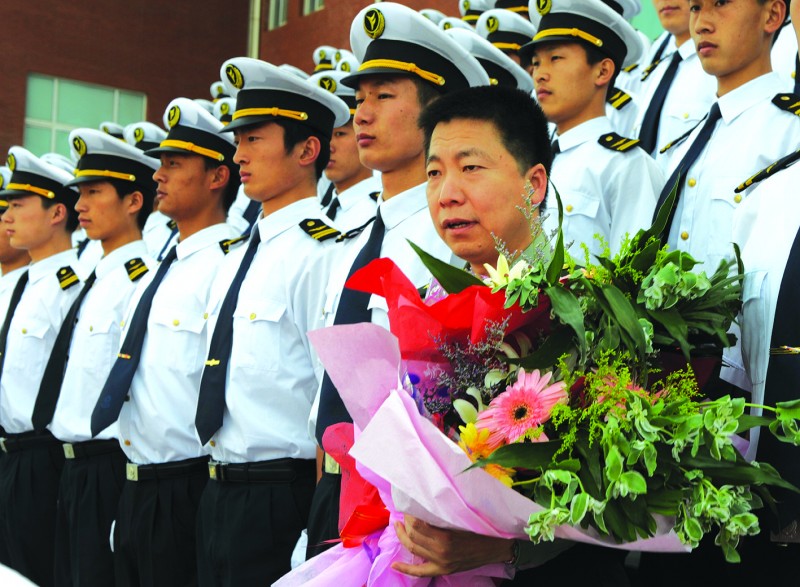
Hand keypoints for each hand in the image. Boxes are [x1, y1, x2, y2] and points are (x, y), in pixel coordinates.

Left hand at [390, 515, 514, 576]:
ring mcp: (441, 563)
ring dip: (403, 537)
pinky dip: (405, 569)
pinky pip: (420, 572)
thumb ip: (442, 516)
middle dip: (405, 523)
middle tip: (405, 513)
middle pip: (413, 537)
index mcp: (446, 538)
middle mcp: (441, 552)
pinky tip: (395, 564)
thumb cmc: (480, 529)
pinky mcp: (443, 570)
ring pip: (414, 550)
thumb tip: (423, 506)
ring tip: (398, 526)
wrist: (495, 548)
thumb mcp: (461, 518)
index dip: (410, 515)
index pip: (417, 526)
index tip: (409, 505)